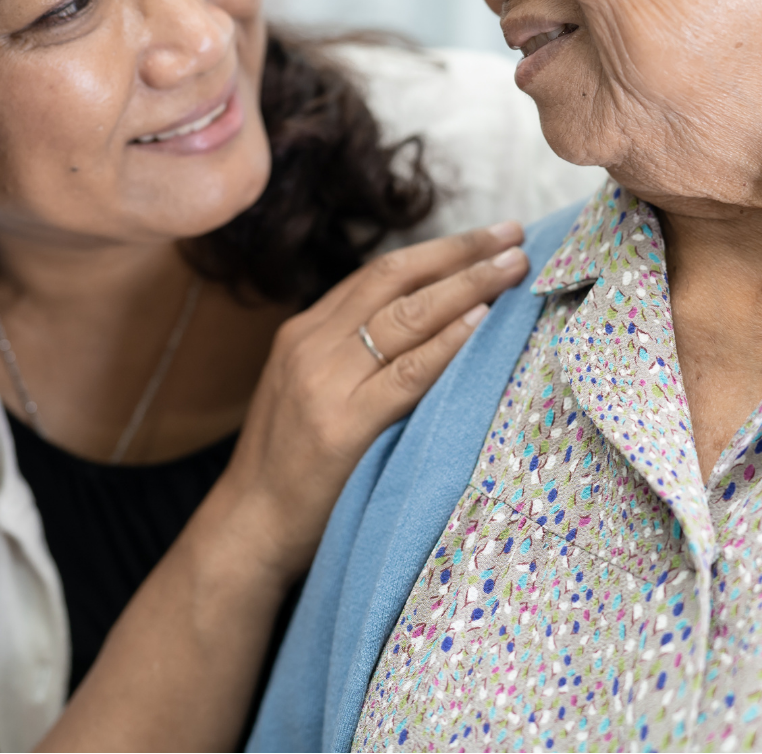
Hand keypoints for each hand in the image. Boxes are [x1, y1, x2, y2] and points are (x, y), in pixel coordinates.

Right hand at [221, 220, 529, 575]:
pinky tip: (482, 321)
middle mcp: (311, 346)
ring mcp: (324, 383)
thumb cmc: (292, 466)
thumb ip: (353, 356)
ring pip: (405, 315)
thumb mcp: (310, 391)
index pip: (380, 273)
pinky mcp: (342, 426)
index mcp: (304, 333)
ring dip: (467, 285)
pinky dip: (447, 342)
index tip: (487, 237)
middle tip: (514, 234)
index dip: (438, 250)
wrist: (248, 528)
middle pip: (395, 280)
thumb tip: (431, 324)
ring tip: (513, 267)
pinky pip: (406, 373)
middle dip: (460, 252)